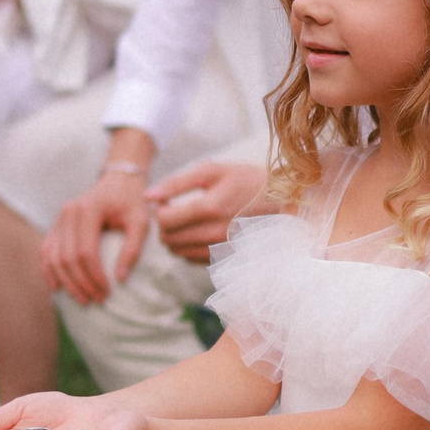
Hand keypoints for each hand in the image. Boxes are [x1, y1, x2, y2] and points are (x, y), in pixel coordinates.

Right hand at [43, 167, 150, 304]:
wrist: (119, 180)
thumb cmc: (132, 201)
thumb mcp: (141, 221)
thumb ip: (133, 248)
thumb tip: (120, 279)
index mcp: (88, 209)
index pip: (86, 251)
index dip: (94, 275)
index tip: (107, 292)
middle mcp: (68, 212)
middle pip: (67, 257)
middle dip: (81, 283)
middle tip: (96, 300)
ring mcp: (59, 218)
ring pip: (53, 256)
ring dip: (65, 282)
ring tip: (81, 299)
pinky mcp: (57, 225)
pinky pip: (46, 250)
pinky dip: (49, 270)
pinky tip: (56, 287)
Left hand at [150, 159, 266, 262]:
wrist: (282, 201)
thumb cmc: (246, 180)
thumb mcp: (212, 171)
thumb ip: (176, 183)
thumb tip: (147, 197)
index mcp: (209, 207)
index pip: (164, 220)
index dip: (159, 211)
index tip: (167, 203)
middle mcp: (214, 233)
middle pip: (168, 239)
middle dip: (164, 226)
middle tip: (174, 211)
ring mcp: (221, 249)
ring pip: (178, 252)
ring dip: (174, 238)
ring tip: (186, 221)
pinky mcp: (225, 258)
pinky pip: (192, 259)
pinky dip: (188, 247)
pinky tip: (199, 232)